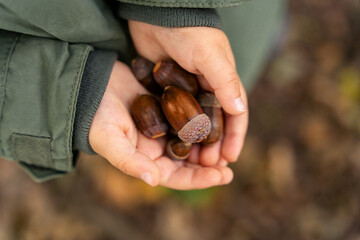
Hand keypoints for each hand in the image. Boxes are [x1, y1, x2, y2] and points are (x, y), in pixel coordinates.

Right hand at [89, 61, 233, 189]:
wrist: (92, 84)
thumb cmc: (96, 116)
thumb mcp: (109, 140)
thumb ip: (130, 161)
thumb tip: (154, 180)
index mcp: (146, 160)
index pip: (176, 176)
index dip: (199, 179)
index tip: (222, 176)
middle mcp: (158, 148)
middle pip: (188, 162)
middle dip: (209, 166)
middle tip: (230, 165)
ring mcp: (164, 127)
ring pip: (192, 141)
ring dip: (209, 145)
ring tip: (229, 146)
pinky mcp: (168, 108)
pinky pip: (190, 118)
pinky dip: (204, 121)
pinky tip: (218, 120)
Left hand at [128, 21, 248, 166]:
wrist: (158, 15)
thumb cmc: (189, 31)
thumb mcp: (210, 54)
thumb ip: (224, 81)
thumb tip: (239, 110)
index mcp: (223, 82)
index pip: (235, 115)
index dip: (235, 138)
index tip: (230, 159)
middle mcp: (208, 90)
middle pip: (215, 125)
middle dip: (214, 147)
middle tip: (208, 166)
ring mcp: (188, 92)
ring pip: (195, 125)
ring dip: (195, 144)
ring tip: (191, 163)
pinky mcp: (170, 92)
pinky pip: (176, 118)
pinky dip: (177, 133)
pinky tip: (172, 146)